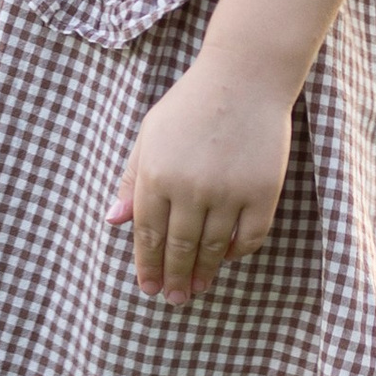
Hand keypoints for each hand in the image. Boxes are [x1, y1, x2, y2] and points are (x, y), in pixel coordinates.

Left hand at [108, 58, 291, 305]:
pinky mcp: (262, 192)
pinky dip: (238, 253)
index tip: (147, 288)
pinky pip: (249, 237)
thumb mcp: (150, 134)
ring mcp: (229, 192)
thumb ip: (132, 178)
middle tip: (172, 299)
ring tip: (196, 289)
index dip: (147, 265)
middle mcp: (190, 188)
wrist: (245, 77)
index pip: (148, 234)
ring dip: (203, 273)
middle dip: (173, 277)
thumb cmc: (191, 103)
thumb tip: (113, 221)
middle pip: (179, 247)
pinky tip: (227, 258)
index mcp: (157, 173)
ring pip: (213, 247)